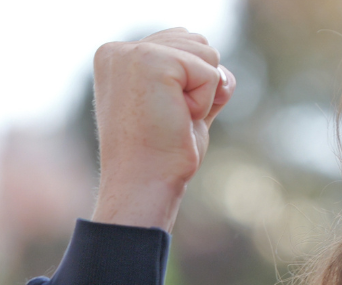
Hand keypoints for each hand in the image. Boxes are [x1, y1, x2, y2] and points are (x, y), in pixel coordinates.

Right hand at [90, 28, 234, 230]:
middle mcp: (119, 50)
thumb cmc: (158, 154)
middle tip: (167, 119)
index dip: (188, 84)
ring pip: (207, 53)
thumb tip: (224, 76)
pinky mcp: (152, 62)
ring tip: (171, 119)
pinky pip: (211, 73)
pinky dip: (204, 103)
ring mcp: (133, 53)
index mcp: (117, 58)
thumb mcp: (178, 106)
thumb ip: (195, 80)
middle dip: (198, 85)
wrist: (143, 184)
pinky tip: (176, 120)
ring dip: (202, 94)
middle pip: (198, 42)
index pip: (181, 43)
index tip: (158, 115)